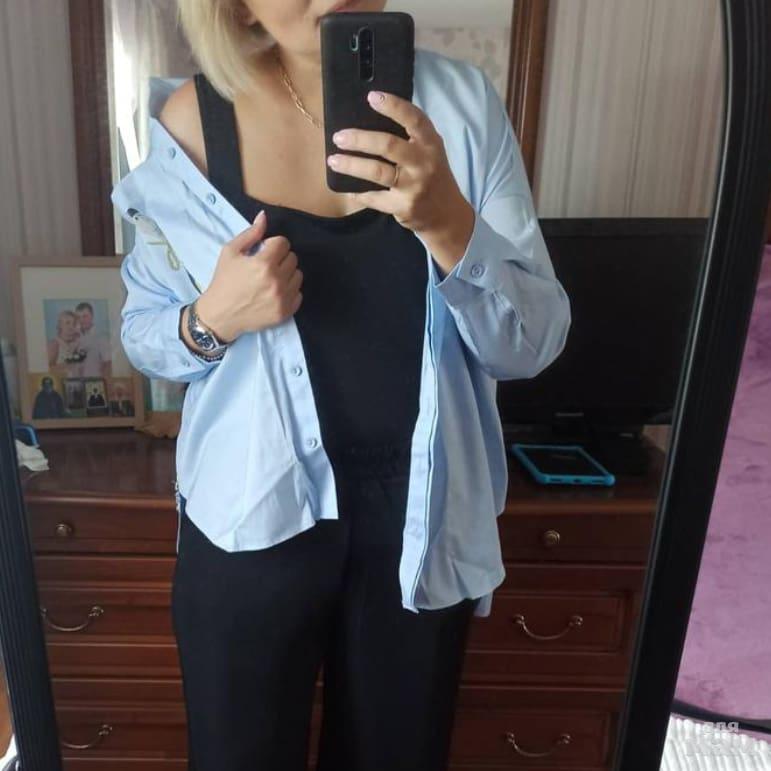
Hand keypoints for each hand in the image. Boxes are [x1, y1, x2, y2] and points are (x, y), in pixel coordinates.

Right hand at [194, 210, 302, 342]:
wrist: (220, 315)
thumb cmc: (224, 281)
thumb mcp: (230, 252)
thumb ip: (250, 233)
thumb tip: (264, 216)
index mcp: (263, 263)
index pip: (283, 243)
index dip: (273, 244)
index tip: (264, 251)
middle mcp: (276, 280)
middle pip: (293, 258)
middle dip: (280, 258)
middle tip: (266, 266)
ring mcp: (283, 298)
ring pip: (298, 275)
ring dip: (287, 274)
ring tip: (271, 278)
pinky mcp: (285, 312)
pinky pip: (299, 294)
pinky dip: (289, 291)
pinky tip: (275, 292)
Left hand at [327, 90, 475, 274]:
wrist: (447, 215)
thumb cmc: (432, 176)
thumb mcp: (430, 152)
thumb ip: (410, 137)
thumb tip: (369, 118)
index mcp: (430, 143)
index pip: (414, 119)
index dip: (393, 106)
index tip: (371, 97)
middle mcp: (423, 163)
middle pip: (388, 145)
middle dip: (360, 139)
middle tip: (338, 137)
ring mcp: (414, 186)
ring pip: (377, 172)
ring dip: (351, 165)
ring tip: (333, 161)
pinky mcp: (404, 207)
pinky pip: (375, 198)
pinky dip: (359, 194)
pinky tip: (348, 189)